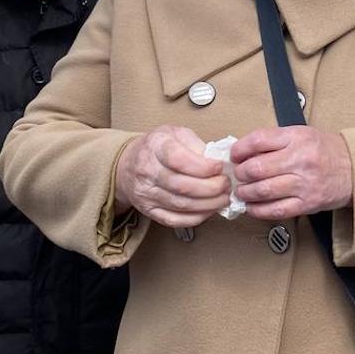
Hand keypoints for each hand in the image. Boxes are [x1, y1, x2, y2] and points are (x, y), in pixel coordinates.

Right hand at [114, 125, 230, 227]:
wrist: (128, 165)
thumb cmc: (157, 147)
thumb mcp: (175, 133)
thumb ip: (196, 144)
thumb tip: (219, 160)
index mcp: (156, 146)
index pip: (179, 160)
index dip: (203, 166)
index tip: (220, 167)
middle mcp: (148, 171)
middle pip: (182, 186)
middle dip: (211, 188)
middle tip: (226, 184)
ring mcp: (146, 193)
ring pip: (181, 205)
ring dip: (208, 204)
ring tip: (223, 198)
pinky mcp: (149, 211)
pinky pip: (174, 220)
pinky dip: (196, 217)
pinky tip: (209, 210)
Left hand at [231, 126, 353, 220]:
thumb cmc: (325, 150)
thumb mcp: (302, 134)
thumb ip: (275, 140)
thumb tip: (242, 152)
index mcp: (297, 137)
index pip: (258, 140)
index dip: (239, 150)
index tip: (235, 156)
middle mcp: (300, 159)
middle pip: (256, 168)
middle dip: (240, 174)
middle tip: (238, 175)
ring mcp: (304, 184)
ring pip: (262, 191)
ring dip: (245, 193)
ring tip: (242, 191)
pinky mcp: (307, 204)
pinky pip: (275, 210)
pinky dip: (257, 210)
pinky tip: (252, 206)